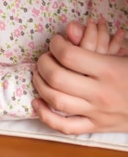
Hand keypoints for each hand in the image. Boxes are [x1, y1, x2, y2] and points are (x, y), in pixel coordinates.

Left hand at [32, 19, 127, 133]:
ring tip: (39, 74)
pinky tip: (37, 102)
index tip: (56, 42)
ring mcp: (97, 113)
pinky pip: (66, 128)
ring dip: (41, 85)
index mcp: (109, 70)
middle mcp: (101, 93)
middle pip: (58, 78)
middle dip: (44, 64)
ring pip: (57, 102)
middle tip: (45, 57)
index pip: (70, 56)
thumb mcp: (122, 53)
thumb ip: (95, 39)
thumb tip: (70, 28)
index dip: (56, 45)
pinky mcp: (96, 127)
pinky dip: (46, 116)